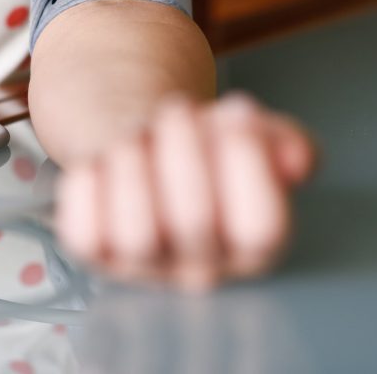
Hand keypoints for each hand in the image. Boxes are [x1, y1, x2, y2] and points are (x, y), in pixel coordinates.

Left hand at [55, 92, 315, 289]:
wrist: (145, 147)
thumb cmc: (203, 146)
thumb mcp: (253, 134)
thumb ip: (284, 142)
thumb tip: (294, 157)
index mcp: (254, 247)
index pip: (262, 226)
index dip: (247, 159)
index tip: (237, 107)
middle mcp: (201, 269)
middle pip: (194, 221)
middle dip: (183, 147)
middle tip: (177, 108)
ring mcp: (141, 267)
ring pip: (135, 232)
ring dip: (132, 162)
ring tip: (138, 131)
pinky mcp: (92, 254)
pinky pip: (82, 229)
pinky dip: (87, 182)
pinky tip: (102, 159)